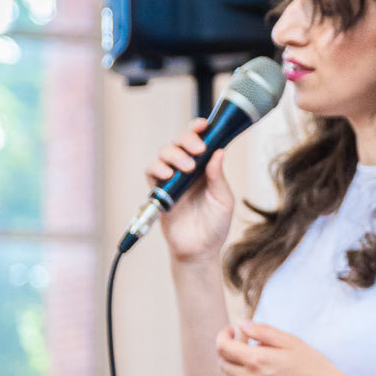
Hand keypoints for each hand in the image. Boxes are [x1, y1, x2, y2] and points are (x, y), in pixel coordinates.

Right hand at [148, 125, 234, 261]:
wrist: (199, 250)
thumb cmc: (215, 225)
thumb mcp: (223, 200)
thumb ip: (218, 176)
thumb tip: (219, 151)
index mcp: (206, 167)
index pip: (201, 140)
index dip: (199, 129)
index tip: (204, 125)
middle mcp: (188, 169)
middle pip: (180, 141)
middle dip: (187, 139)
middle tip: (197, 150)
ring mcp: (172, 179)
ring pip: (164, 152)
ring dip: (174, 154)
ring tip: (186, 167)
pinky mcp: (160, 191)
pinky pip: (151, 172)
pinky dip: (158, 168)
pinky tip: (168, 174)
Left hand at [216, 320, 346, 375]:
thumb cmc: (314, 366)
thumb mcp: (291, 341)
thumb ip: (263, 331)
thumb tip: (242, 324)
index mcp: (257, 360)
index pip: (223, 347)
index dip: (223, 336)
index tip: (231, 331)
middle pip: (224, 365)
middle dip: (229, 351)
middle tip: (245, 344)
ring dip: (235, 370)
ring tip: (253, 364)